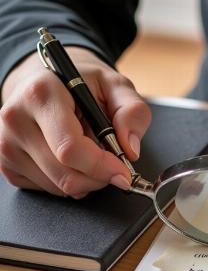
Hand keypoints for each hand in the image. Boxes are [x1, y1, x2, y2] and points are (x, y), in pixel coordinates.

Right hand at [0, 47, 150, 197]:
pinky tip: (71, 161)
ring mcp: (5, 144)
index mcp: (41, 94)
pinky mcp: (5, 163)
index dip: (102, 167)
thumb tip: (130, 149)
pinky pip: (47, 190)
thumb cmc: (80, 83)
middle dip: (99, 178)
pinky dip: (68, 182)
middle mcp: (16, 119)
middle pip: (65, 174)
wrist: (44, 80)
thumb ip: (132, 113)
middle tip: (113, 165)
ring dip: (86, 181)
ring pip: (58, 187)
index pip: (70, 148)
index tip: (123, 173)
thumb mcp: (116, 86)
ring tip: (91, 156)